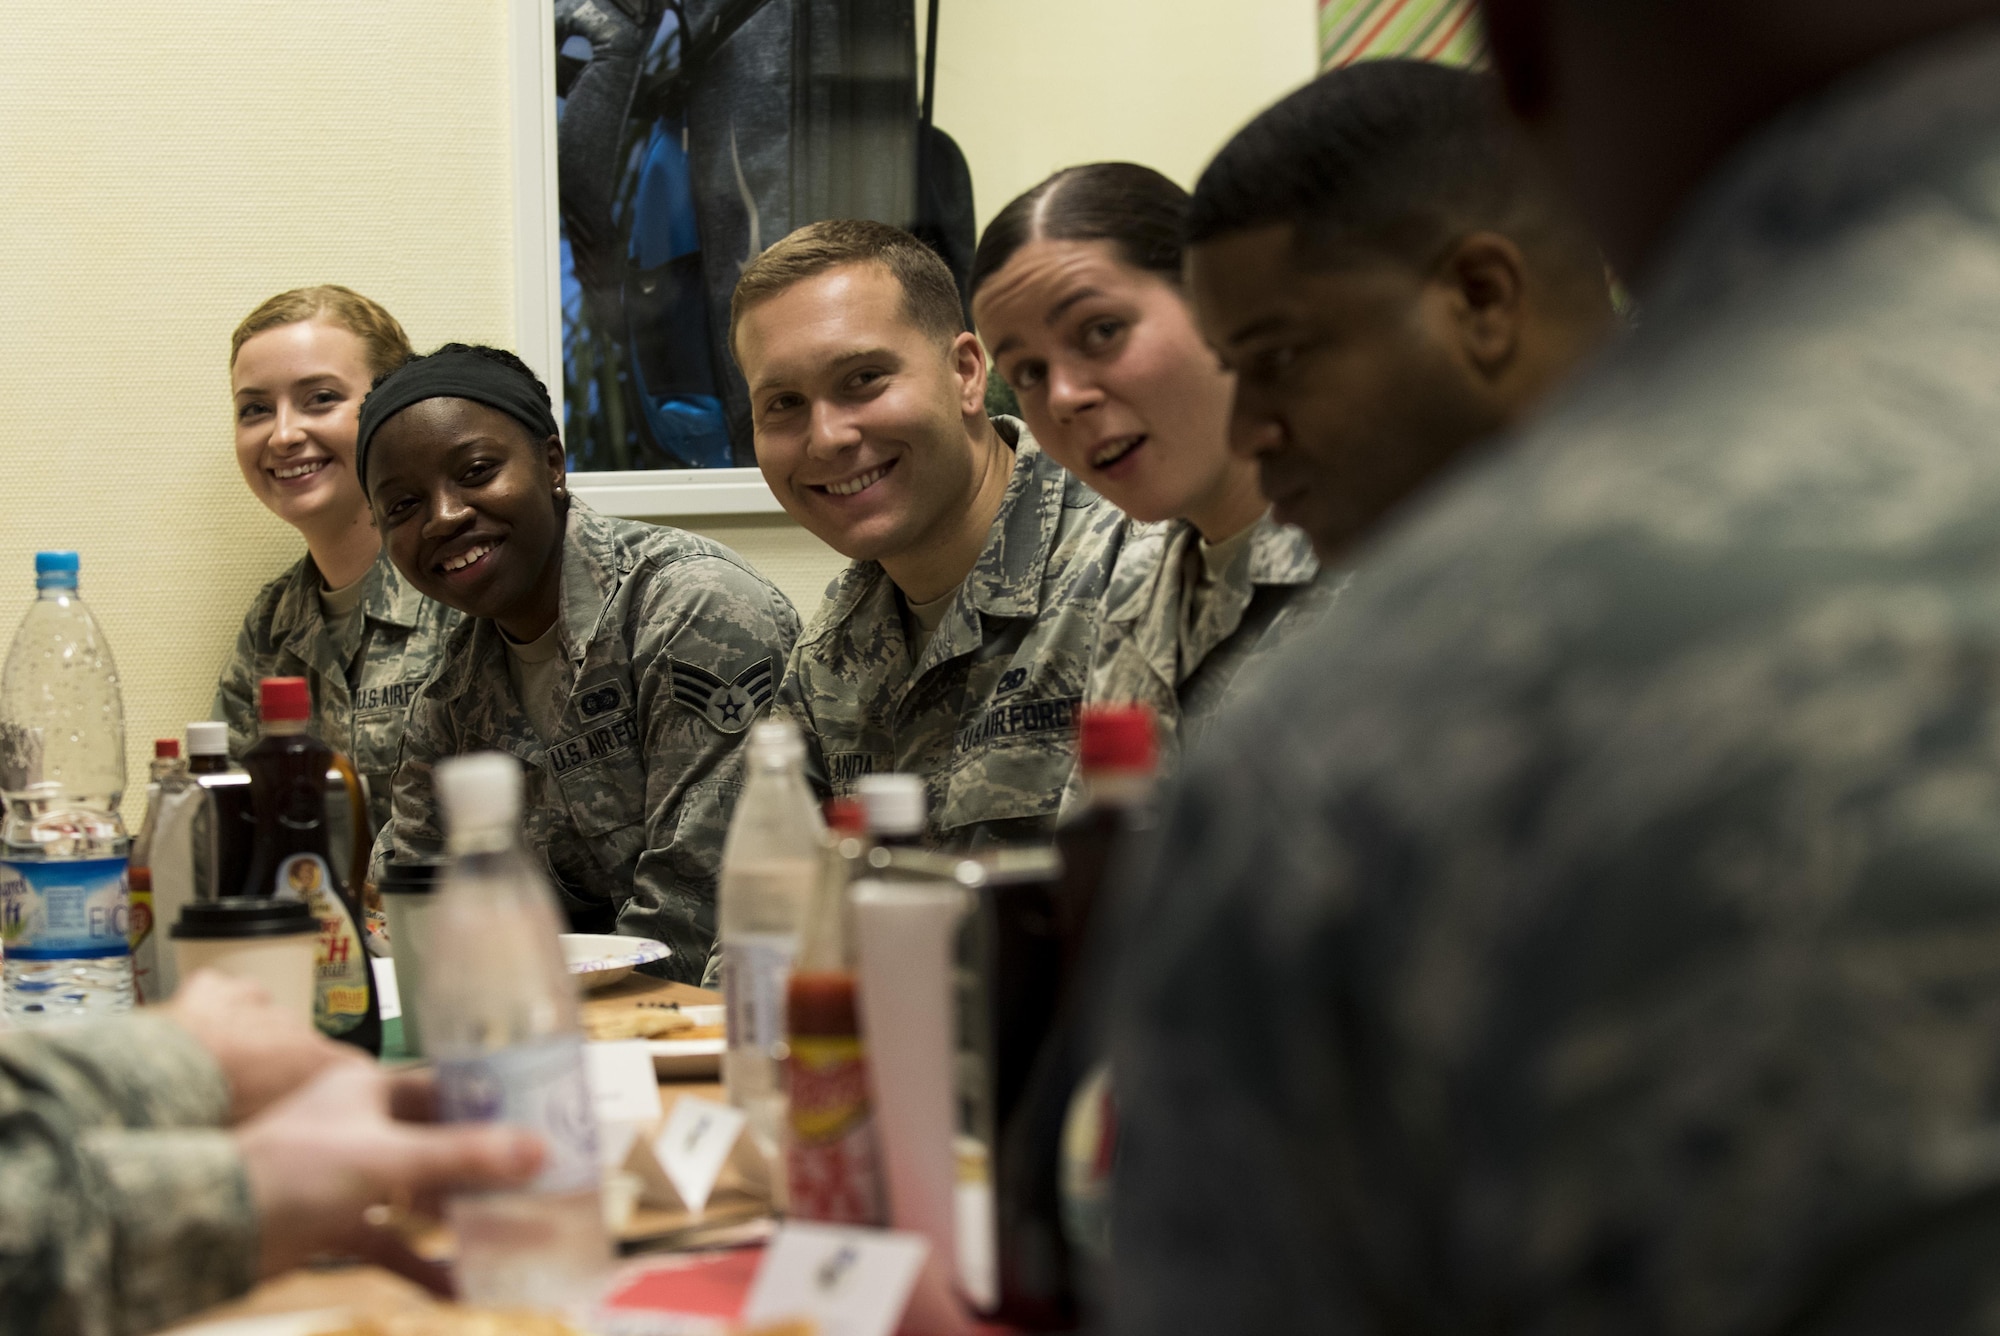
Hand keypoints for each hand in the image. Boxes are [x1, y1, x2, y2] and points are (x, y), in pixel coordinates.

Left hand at [165, 970, 360, 1122]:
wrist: (158, 1079)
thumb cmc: (213, 1115)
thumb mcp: (267, 1139)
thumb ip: (295, 1128)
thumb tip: (294, 1145)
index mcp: (314, 1062)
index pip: (354, 1069)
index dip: (341, 1087)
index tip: (327, 1103)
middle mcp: (293, 1025)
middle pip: (300, 1046)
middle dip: (281, 1066)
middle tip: (250, 1097)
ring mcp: (254, 1001)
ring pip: (263, 1018)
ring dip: (248, 1038)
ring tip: (217, 1069)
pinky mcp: (214, 988)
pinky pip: (224, 994)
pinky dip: (215, 1010)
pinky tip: (197, 1034)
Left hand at [236, 1061, 544, 1288]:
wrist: (211, 1231)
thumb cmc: (295, 1173)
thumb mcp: (388, 1159)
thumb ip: (462, 1157)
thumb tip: (539, 1149)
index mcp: (370, 1089)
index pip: (445, 1087)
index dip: (492, 1103)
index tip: (541, 1119)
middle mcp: (363, 1127)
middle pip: (439, 1144)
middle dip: (485, 1169)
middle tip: (538, 1183)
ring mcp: (349, 1179)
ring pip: (419, 1196)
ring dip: (458, 1218)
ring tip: (511, 1235)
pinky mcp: (336, 1224)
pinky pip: (392, 1242)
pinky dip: (422, 1262)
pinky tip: (462, 1286)